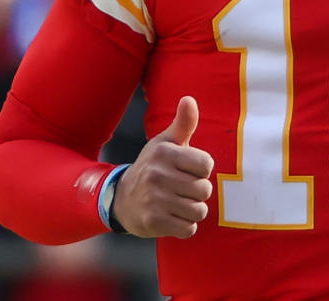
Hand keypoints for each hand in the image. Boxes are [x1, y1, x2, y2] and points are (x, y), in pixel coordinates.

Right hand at [112, 96, 214, 238]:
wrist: (121, 199)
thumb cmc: (153, 167)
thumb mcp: (165, 143)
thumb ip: (183, 123)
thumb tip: (189, 99)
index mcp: (164, 153)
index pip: (206, 164)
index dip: (202, 170)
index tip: (188, 170)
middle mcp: (157, 175)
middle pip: (204, 190)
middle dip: (198, 192)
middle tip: (182, 190)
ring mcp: (154, 199)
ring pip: (199, 211)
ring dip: (193, 211)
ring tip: (179, 204)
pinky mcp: (153, 222)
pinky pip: (188, 229)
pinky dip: (186, 227)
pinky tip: (173, 218)